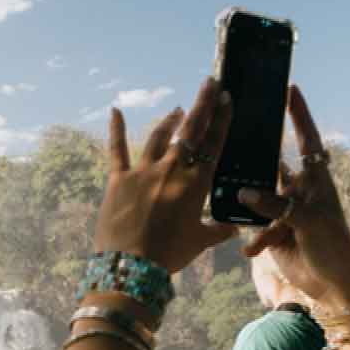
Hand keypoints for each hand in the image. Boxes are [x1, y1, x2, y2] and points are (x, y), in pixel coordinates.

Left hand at [95, 77, 235, 274]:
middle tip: (209, 84)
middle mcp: (171, 170)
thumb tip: (234, 229)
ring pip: (159, 137)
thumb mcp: (199, 242)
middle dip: (202, 106)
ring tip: (177, 109)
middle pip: (190, 131)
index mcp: (196, 183)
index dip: (221, 119)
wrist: (131, 266)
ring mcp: (143, 172)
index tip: (227, 98)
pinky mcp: (118, 179)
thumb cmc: (169, 254)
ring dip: (170, 121)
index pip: (213, 144)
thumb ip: (217, 231)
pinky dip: (116, 129)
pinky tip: (115, 111)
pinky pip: (116, 150)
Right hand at [236, 86, 349, 306]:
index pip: (307, 141)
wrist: (333, 283)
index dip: (300, 116)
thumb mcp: (308, 221)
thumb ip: (276, 205)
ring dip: (248, 205)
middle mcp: (299, 192)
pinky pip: (255, 228)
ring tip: (232, 202)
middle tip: (238, 137)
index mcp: (316, 181)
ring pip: (258, 198)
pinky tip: (252, 250)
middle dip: (258, 157)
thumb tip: (245, 194)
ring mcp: (285, 212)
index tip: (290, 90)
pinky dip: (253, 239)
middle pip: (275, 166)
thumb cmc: (333, 246)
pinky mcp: (274, 232)